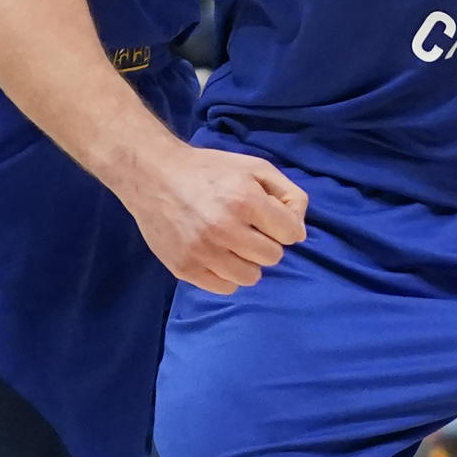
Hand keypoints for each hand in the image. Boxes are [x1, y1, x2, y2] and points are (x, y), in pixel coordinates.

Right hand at [120, 143, 307, 293]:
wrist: (156, 176)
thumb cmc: (211, 169)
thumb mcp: (255, 167)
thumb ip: (288, 194)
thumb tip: (300, 233)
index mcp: (246, 200)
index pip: (291, 234)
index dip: (285, 225)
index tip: (270, 218)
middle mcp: (225, 228)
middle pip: (273, 256)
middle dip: (267, 242)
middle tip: (249, 228)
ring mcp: (203, 252)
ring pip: (251, 277)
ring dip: (248, 262)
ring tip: (234, 243)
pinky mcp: (184, 268)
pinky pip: (224, 288)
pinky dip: (227, 275)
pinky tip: (218, 255)